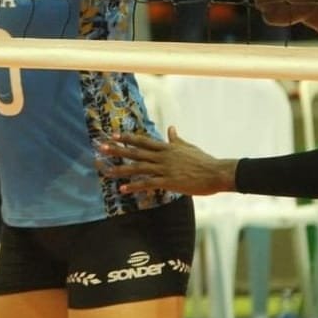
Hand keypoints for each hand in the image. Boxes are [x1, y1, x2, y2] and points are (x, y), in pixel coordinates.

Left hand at [97, 126, 236, 195]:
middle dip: (117, 150)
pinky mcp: (168, 182)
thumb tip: (171, 128)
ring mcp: (165, 169)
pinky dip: (134, 186)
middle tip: (101, 148)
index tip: (113, 135)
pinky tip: (122, 189)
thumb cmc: (204, 160)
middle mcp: (163, 156)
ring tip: (106, 171)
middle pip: (136, 152)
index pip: (143, 141)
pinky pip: (147, 184)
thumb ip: (176, 139)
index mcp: (167, 148)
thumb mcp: (188, 147)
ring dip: (121, 169)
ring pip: (138, 168)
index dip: (127, 138)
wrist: (215, 172)